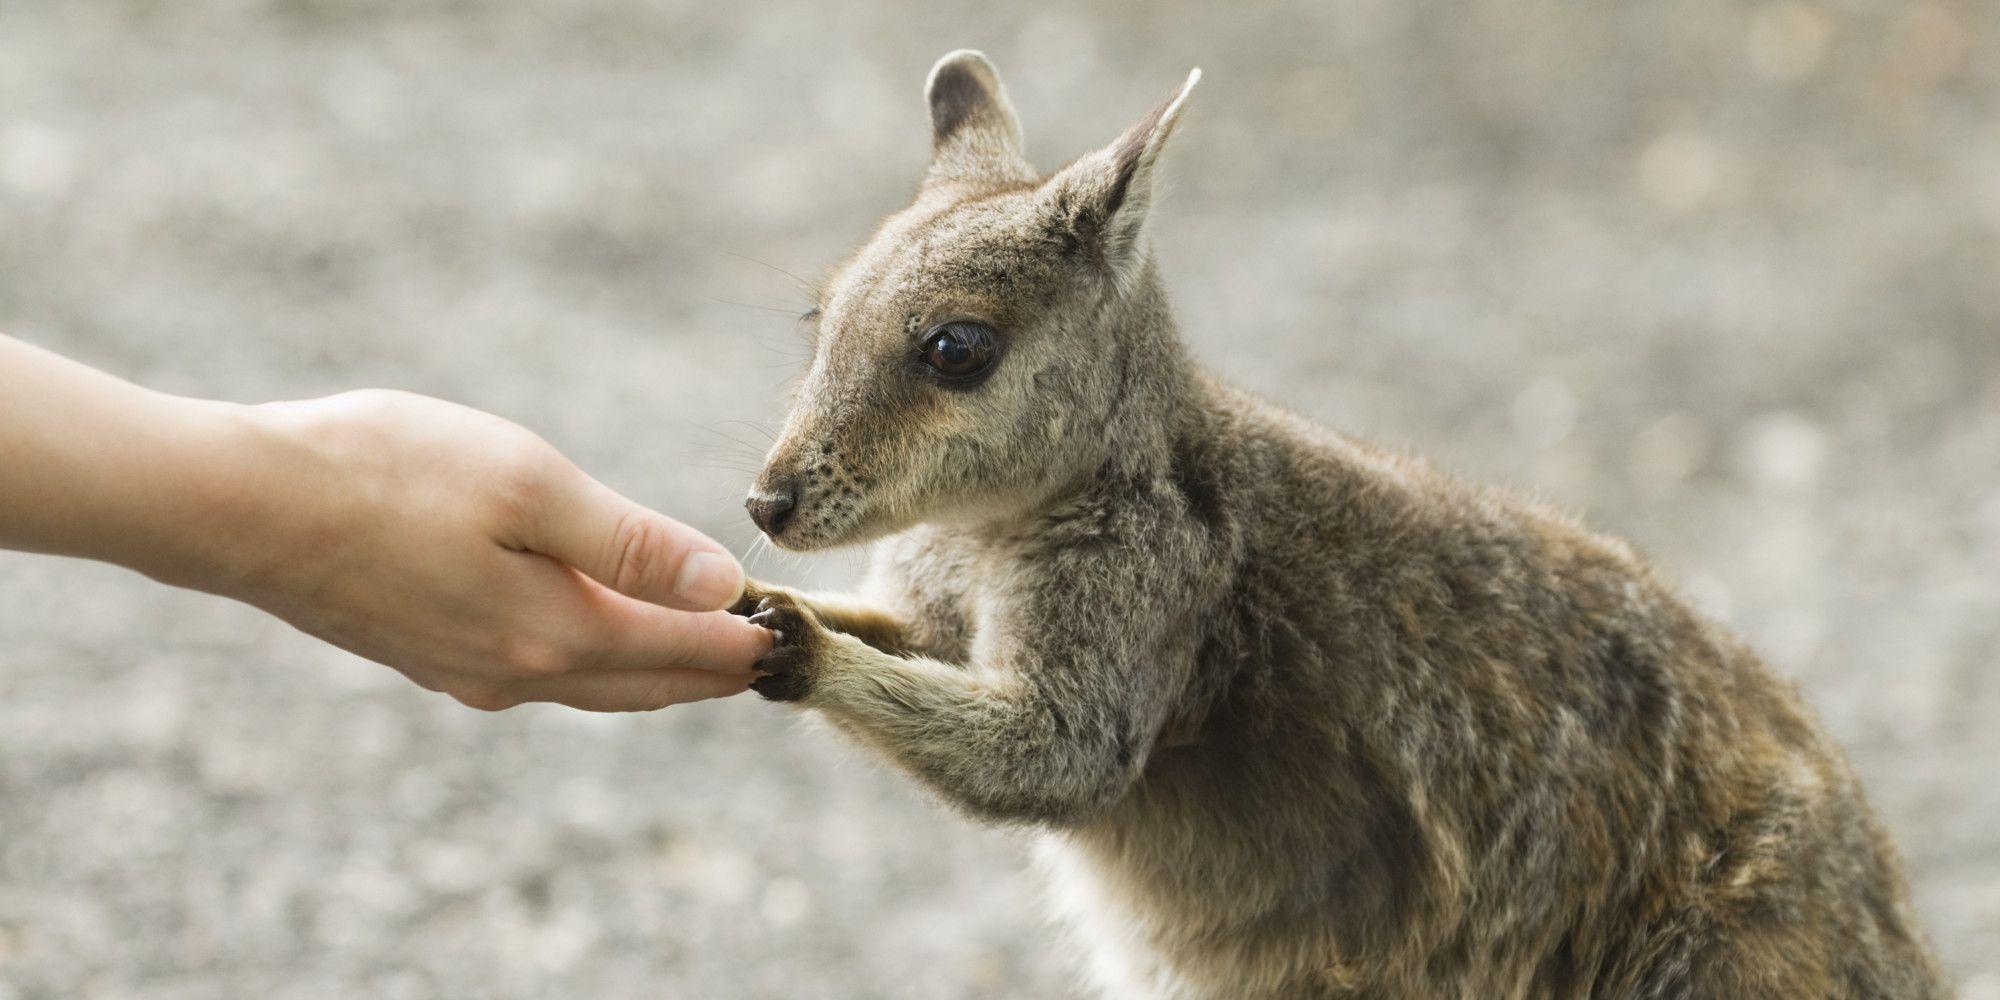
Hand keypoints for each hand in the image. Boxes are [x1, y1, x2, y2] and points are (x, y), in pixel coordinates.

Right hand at [211, 390, 771, 710]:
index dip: (744, 640)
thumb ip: (630, 544)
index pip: (683, 650)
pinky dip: (595, 660)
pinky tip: (598, 636)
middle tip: (769, 654)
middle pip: (645, 683)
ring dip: (656, 669)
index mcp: (555, 631)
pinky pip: (543, 672)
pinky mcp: (430, 655)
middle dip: (711, 669)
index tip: (795, 632)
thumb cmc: (386, 475)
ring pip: (593, 684)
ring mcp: (468, 671)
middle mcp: (517, 670)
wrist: (239, 505)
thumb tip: (721, 587)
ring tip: (704, 649)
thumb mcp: (527, 486)